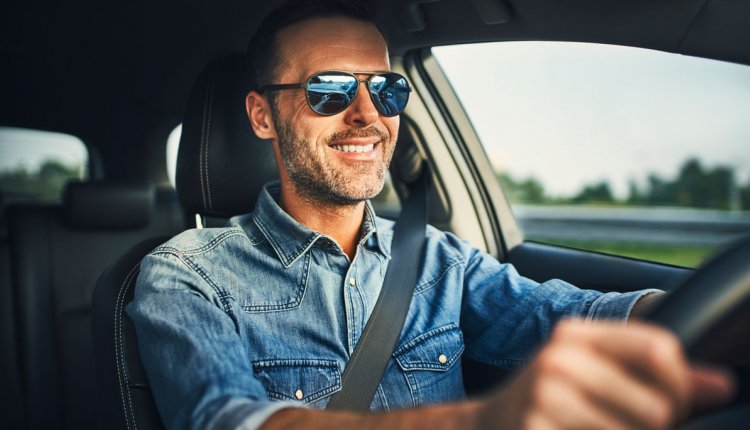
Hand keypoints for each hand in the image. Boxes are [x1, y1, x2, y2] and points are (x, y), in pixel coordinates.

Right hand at [476, 319, 734, 429]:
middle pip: (657, 405)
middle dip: (659, 426)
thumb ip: (656, 375)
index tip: (675, 403)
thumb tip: (724, 385)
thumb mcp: (595, 372)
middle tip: (633, 425)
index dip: (682, 385)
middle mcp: (558, 358)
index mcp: (576, 334)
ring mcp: (545, 398)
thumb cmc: (550, 399)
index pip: (659, 349)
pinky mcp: (536, 429)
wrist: (487, 425)